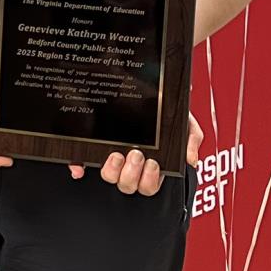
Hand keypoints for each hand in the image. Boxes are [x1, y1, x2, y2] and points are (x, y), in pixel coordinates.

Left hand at [68, 113, 203, 193]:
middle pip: (129, 185)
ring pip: (110, 177)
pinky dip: (79, 167)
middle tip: (137, 154)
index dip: (149, 181)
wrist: (146, 84)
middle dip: (133, 174)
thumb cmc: (164, 108)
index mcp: (153, 163)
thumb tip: (191, 160)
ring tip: (118, 153)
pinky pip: (84, 163)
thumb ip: (191, 139)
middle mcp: (131, 164)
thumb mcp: (184, 121)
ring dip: (113, 171)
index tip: (153, 163)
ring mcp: (113, 157)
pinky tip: (78, 167)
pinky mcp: (95, 148)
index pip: (149, 184)